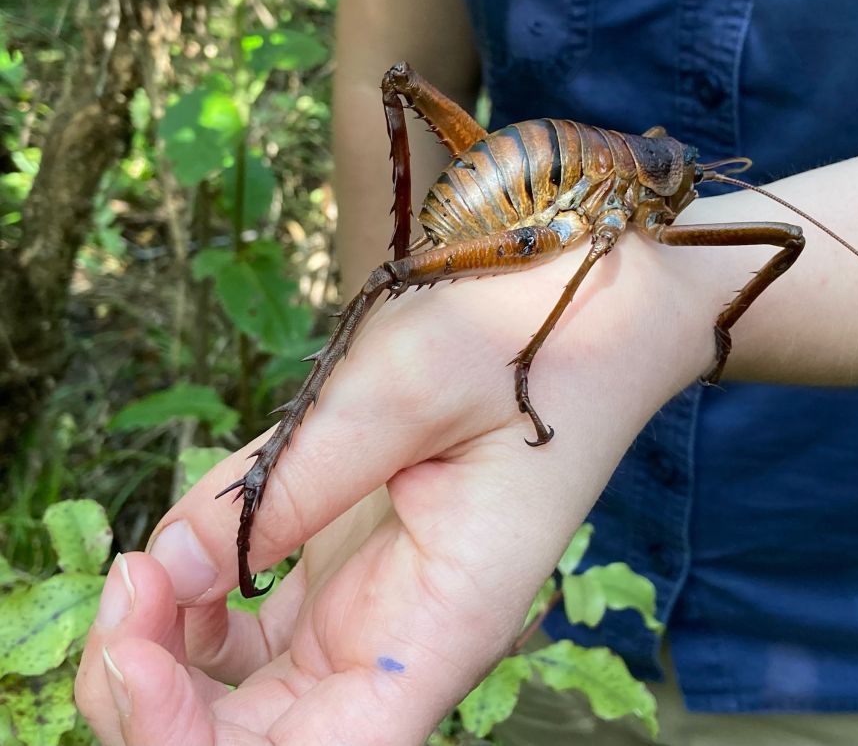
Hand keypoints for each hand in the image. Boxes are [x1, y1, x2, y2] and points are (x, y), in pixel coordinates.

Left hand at [74, 232, 718, 744]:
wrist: (578, 308)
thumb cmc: (522, 338)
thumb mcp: (401, 387)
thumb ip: (289, 482)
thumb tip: (175, 565)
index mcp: (443, 622)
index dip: (205, 745)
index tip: (142, 649)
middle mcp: (403, 639)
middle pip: (264, 742)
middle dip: (160, 702)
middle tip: (127, 587)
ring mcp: (370, 609)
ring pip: (245, 700)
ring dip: (167, 657)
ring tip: (143, 565)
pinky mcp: (345, 569)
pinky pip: (251, 629)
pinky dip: (194, 607)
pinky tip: (184, 546)